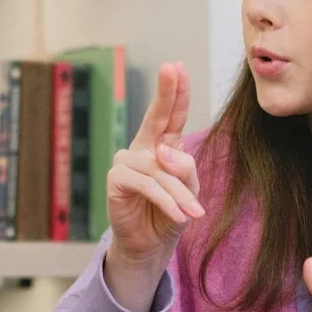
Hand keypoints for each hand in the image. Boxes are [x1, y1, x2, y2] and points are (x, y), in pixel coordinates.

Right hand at [106, 61, 203, 268]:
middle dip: (166, 93)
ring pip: (161, 169)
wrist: (150, 245)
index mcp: (162, 146)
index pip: (171, 115)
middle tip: (171, 68)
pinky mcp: (116, 180)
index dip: (174, 91)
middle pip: (156, 117)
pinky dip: (167, 201)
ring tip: (195, 214)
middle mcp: (143, 149)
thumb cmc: (170, 214)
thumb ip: (184, 168)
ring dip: (180, 194)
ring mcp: (127, 162)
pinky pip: (148, 185)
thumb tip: (163, 151)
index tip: (176, 66)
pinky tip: (180, 216)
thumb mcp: (189, 190)